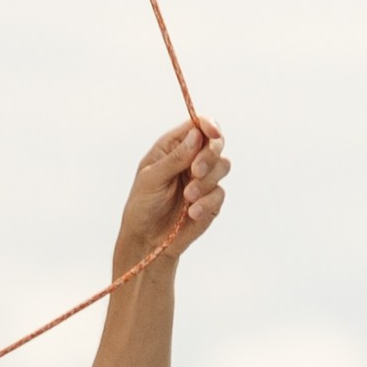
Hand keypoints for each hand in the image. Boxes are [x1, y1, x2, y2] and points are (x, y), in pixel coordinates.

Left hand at [113, 116, 228, 273]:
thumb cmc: (143, 206)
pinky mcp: (211, 200)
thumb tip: (196, 135)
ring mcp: (204, 180)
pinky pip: (220, 193)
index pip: (197, 126)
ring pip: (223, 166)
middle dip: (209, 156)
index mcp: (174, 148)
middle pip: (216, 143)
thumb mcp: (152, 179)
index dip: (209, 126)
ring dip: (206, 181)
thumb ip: (175, 158)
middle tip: (195, 172)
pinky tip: (192, 212)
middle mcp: (192, 160)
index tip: (212, 134)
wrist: (147, 240)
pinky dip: (207, 202)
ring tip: (188, 197)